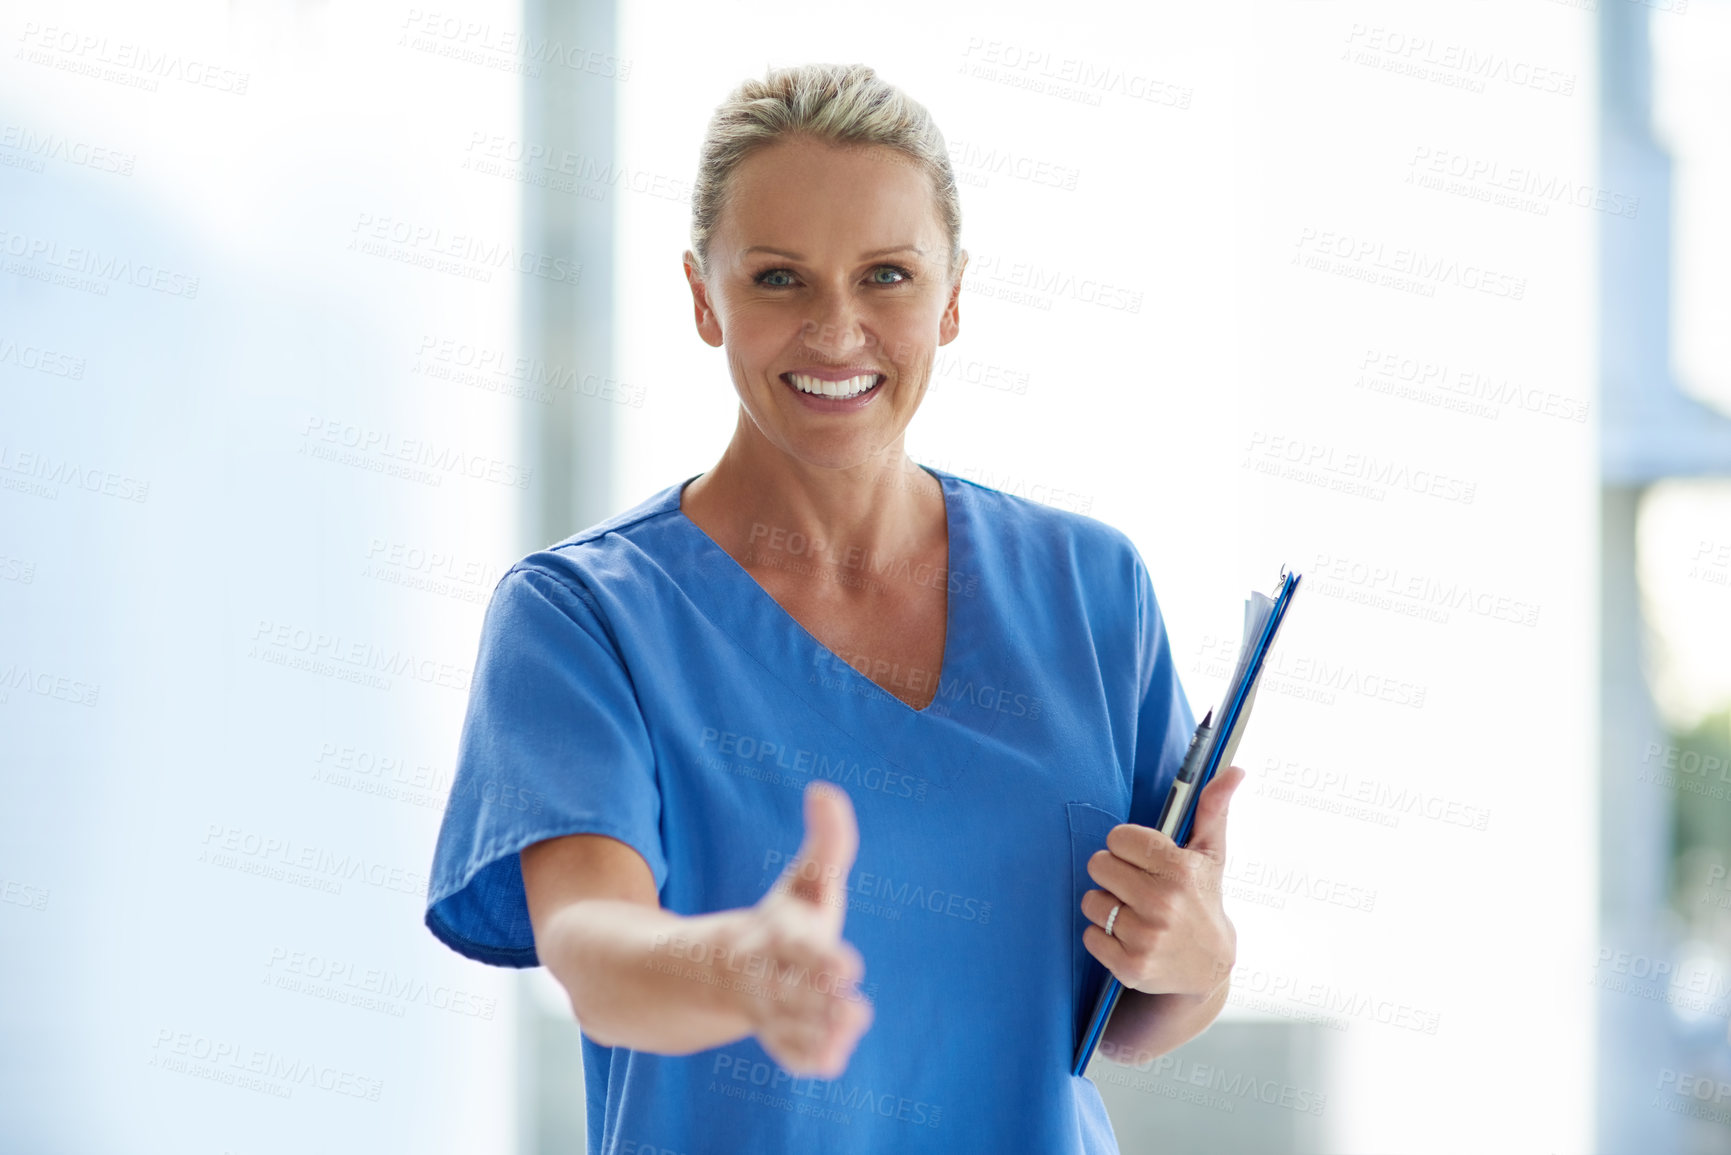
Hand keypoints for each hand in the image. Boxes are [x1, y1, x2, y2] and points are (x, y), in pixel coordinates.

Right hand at [726, 781, 873, 1077]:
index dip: (818, 958)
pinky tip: (835, 1061)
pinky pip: (789, 1052)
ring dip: (819, 1033)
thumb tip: (824, 789)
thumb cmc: (784, 920)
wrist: (722, 970)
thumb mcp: (804, 879)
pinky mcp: (778, 1035)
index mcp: (776, 936)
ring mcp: (770, 1010)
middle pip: (790, 990)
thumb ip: (826, 840)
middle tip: (854, 1007)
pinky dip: (808, 1058)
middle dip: (819, 1000)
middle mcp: (768, 976)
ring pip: (790, 1026)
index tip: (849, 967)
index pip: (794, 947)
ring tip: (851, 1032)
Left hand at [1080, 765, 1243, 997]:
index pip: (1118, 838)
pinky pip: (1089, 935)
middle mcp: (1163, 903)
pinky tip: (1129, 937)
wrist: (1209, 966)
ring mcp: (1146, 937)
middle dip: (1114, 873)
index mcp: (1180, 870)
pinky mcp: (1130, 967)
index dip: (1126, 846)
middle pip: (1098, 865)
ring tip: (1134, 912)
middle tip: (1136, 885)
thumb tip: (1235, 770)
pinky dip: (1103, 937)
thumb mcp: (1210, 854)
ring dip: (1107, 906)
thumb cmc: (1203, 898)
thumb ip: (1213, 808)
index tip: (1143, 858)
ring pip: (1091, 901)